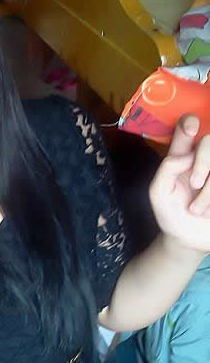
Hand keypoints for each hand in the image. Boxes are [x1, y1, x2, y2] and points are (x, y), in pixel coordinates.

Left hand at [149, 114, 209, 254]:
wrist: (187, 241)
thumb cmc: (171, 214)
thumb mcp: (158, 192)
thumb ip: (167, 168)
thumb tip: (188, 155)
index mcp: (183, 156)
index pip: (188, 127)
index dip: (189, 121)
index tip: (190, 128)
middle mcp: (203, 159)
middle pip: (209, 141)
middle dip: (203, 163)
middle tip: (194, 184)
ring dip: (209, 190)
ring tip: (198, 209)